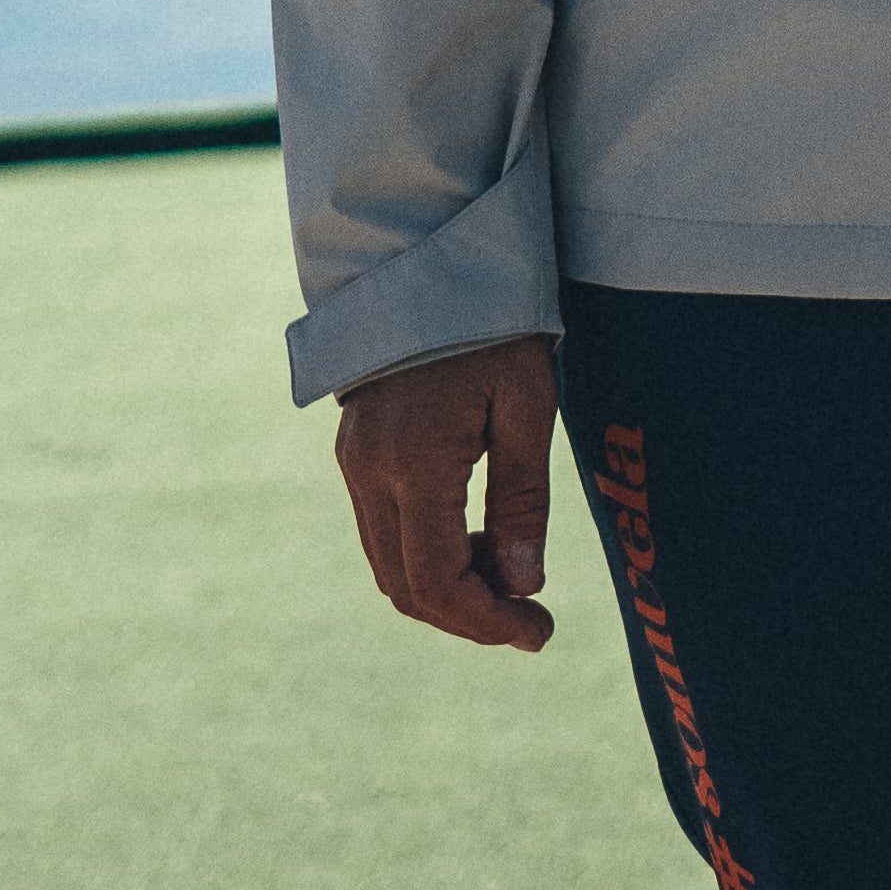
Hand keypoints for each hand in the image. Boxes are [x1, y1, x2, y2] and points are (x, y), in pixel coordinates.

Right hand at [335, 332, 562, 649]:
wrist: (427, 257)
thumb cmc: (493, 322)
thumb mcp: (529, 403)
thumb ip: (522, 499)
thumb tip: (521, 584)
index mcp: (417, 461)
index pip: (439, 581)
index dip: (486, 622)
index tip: (537, 633)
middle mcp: (371, 471)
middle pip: (406, 587)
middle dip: (468, 618)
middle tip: (529, 620)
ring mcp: (354, 464)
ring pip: (388, 566)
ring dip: (446, 590)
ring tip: (508, 577)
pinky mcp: (353, 454)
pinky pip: (382, 532)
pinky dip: (425, 556)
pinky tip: (474, 540)